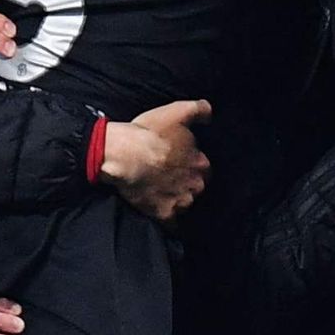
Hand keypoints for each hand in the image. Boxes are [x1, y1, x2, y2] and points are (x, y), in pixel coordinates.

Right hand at [96, 98, 210, 218]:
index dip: (192, 164)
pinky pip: (172, 224)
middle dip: (187, 184)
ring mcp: (180, 201)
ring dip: (178, 201)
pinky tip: (163, 216)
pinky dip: (170, 222)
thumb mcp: (177, 111)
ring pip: (185, 204)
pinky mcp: (164, 214)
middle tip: (170, 177)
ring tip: (163, 193)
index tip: (180, 162)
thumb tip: (210, 114)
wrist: (124, 155)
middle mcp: (195, 184)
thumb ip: (200, 110)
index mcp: (200, 162)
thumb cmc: (150, 132)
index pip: (204, 168)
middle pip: (196, 187)